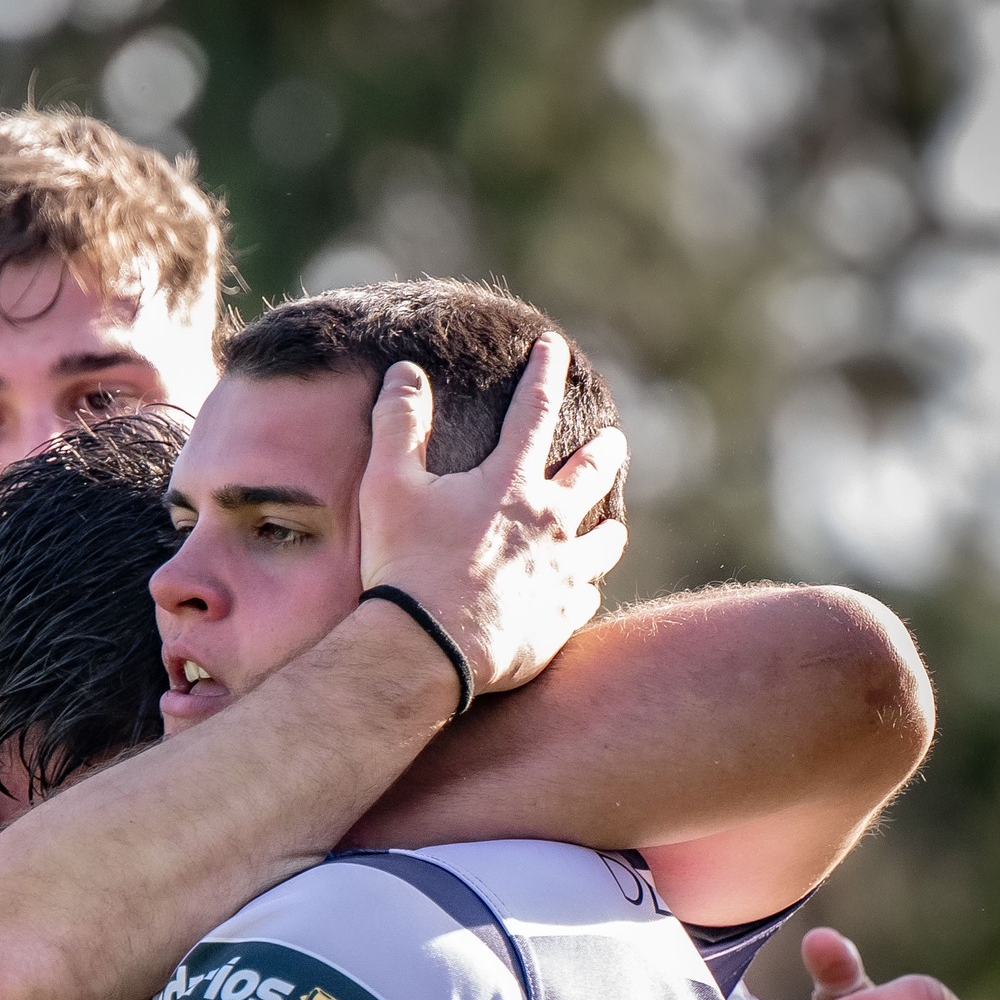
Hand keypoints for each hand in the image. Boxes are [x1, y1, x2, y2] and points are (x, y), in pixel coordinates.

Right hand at [360, 334, 628, 694]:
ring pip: (607, 542)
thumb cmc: (404, 565)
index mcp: (509, 484)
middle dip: (605, 451)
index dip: (544, 373)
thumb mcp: (388, 487)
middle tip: (612, 443)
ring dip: (608, 529)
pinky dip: (582, 589)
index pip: (535, 411)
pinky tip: (577, 592)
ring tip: (608, 528)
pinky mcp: (560, 620)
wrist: (425, 649)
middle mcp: (549, 523)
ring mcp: (561, 574)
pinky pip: (586, 598)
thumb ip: (399, 424)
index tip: (553, 349)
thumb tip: (406, 371)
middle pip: (594, 473)